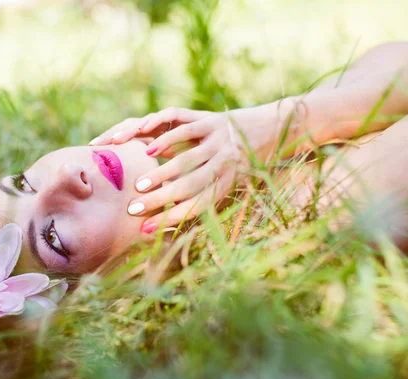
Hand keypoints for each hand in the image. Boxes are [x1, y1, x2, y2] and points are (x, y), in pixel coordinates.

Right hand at [106, 103, 294, 232]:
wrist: (276, 127)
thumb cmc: (248, 162)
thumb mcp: (234, 181)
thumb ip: (207, 195)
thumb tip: (175, 222)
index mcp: (229, 183)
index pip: (198, 205)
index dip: (171, 218)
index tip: (144, 228)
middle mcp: (225, 162)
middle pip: (189, 185)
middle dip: (159, 199)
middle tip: (133, 209)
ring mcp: (218, 139)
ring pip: (186, 158)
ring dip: (160, 172)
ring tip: (138, 185)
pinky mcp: (212, 119)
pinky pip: (185, 127)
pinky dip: (164, 138)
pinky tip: (147, 148)